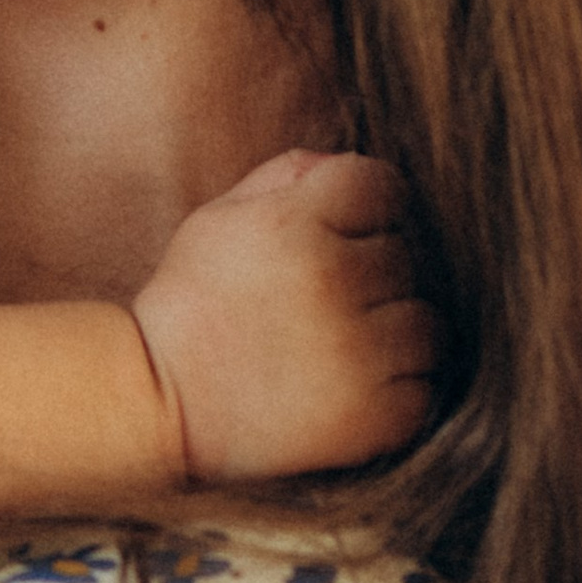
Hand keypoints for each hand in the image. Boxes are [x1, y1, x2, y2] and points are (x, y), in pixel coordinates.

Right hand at [129, 149, 439, 482]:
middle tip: (323, 300)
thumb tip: (347, 166)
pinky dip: (397, 389)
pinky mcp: (370, 416)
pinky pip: (422, 388)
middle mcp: (333, 280)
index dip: (366, 206)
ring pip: (425, 322)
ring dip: (393, 331)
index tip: (345, 232)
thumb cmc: (190, 305)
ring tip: (342, 346)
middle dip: (372, 270)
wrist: (157, 403)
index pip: (381, 185)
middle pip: (405, 255)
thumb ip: (287, 174)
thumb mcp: (219, 218)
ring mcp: (357, 353)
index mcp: (294, 222)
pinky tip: (350, 387)